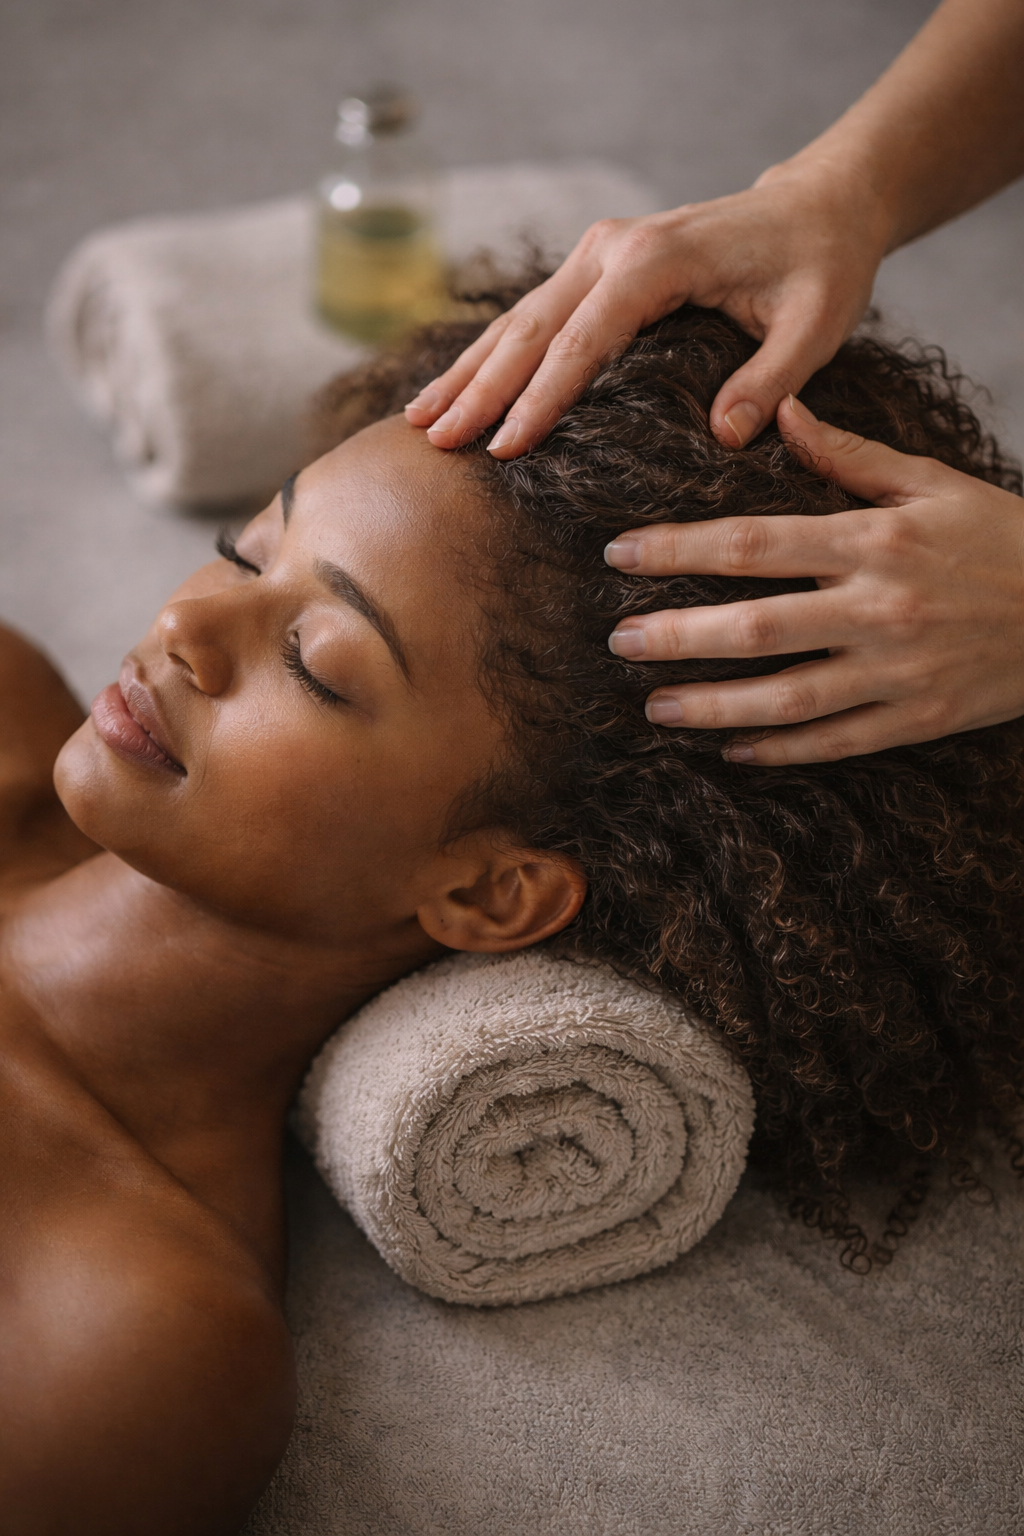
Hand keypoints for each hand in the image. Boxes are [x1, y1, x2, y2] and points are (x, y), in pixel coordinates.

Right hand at [405, 157, 889, 455]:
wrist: (818, 207)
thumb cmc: (820, 266)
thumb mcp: (815, 326)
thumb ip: (770, 380)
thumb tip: (724, 438)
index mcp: (657, 261)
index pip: (584, 340)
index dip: (542, 398)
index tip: (506, 449)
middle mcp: (614, 250)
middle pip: (532, 328)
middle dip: (481, 389)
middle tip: (438, 443)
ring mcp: (599, 255)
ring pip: (519, 321)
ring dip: (469, 372)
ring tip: (421, 422)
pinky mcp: (597, 269)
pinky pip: (534, 319)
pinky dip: (491, 357)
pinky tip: (457, 391)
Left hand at [605, 396, 1023, 763]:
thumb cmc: (1003, 538)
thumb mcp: (932, 482)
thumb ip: (849, 455)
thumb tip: (779, 413)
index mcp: (873, 540)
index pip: (752, 543)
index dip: (677, 550)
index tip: (619, 555)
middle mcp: (878, 607)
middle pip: (754, 625)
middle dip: (675, 634)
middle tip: (616, 640)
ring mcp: (897, 670)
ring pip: (784, 697)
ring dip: (711, 704)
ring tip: (654, 705)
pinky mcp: (917, 719)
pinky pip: (834, 742)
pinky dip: (778, 751)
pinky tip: (729, 750)